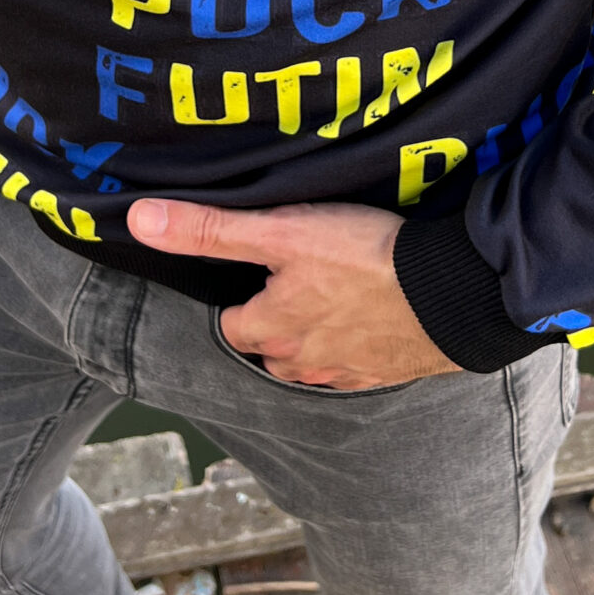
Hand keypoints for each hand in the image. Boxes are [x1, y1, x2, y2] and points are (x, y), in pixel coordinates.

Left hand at [125, 198, 458, 389]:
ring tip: (330, 302)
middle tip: (290, 286)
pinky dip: (358, 346)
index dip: (236, 299)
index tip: (249, 276)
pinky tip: (372, 319)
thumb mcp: (281, 230)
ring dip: (314, 339)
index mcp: (271, 329)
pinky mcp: (388, 372)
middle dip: (273, 324)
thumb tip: (141, 221)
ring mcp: (348, 372)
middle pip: (271, 349)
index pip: (231, 326)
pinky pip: (359, 366)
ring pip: (313, 362)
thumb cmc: (365, 258)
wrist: (452, 292)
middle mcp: (303, 360)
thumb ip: (212, 230)